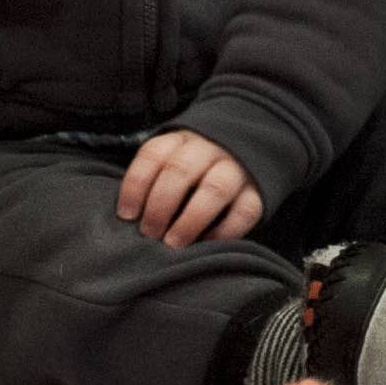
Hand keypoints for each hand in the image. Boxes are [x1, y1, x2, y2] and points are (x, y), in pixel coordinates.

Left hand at [118, 129, 262, 248]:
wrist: (246, 152)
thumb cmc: (195, 170)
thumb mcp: (173, 161)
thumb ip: (154, 182)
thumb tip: (130, 220)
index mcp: (181, 141)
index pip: (153, 154)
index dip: (136, 185)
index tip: (127, 215)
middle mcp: (209, 150)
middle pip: (181, 170)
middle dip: (160, 205)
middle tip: (149, 233)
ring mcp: (237, 169)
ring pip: (215, 189)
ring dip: (190, 219)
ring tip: (173, 244)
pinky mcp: (258, 192)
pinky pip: (245, 211)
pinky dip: (225, 231)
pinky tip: (207, 243)